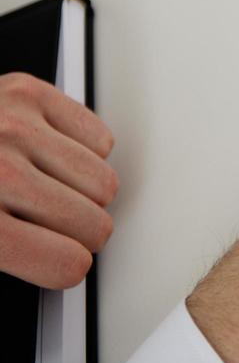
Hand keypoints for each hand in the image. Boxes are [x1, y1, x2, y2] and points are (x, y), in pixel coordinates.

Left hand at [0, 72, 117, 287]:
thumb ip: (8, 259)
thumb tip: (60, 268)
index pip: (66, 262)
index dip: (66, 267)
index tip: (61, 261)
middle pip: (93, 223)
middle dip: (81, 233)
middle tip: (56, 228)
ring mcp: (15, 127)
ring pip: (104, 182)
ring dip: (84, 193)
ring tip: (49, 191)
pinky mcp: (28, 94)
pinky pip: (100, 140)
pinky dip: (82, 154)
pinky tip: (48, 159)